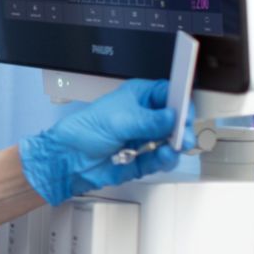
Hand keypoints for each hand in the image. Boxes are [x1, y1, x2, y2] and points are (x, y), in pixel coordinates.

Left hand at [18, 79, 195, 205]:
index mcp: (138, 97)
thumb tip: (172, 118)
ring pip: (171, 141)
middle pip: (175, 120)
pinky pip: (161, 160)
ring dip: (174, 145)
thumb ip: (149, 120)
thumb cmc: (83, 130)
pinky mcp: (141, 159)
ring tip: (171, 147)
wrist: (67, 158)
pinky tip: (162, 156)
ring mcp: (143, 138)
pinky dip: (164, 159)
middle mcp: (143, 117)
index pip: (169, 94)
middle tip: (182, 135)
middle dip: (181, 128)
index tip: (186, 113)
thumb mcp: (119, 120)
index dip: (180, 102)